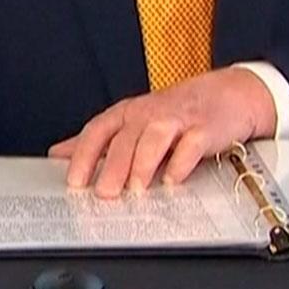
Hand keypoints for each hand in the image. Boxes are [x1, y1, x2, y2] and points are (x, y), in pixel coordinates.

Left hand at [49, 67, 275, 197]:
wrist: (230, 94)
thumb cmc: (176, 112)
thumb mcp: (133, 121)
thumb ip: (99, 140)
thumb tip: (59, 154)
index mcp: (127, 113)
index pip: (98, 131)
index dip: (84, 155)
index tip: (74, 182)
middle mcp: (148, 114)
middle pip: (125, 139)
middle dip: (112, 167)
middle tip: (104, 194)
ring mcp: (177, 119)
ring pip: (154, 139)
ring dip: (143, 164)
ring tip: (135, 190)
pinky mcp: (205, 128)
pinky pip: (191, 145)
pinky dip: (181, 163)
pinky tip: (172, 181)